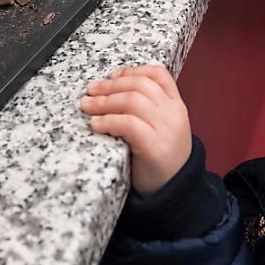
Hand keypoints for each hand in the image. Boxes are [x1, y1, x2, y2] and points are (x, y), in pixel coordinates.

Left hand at [80, 65, 191, 196]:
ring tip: (87, 106)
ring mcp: (166, 130)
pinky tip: (96, 124)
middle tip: (91, 91)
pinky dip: (108, 121)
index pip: (159, 75)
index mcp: (176, 106)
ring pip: (132, 101)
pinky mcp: (154, 148)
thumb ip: (147, 110)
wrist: (175, 193)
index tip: (113, 75)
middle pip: (140, 86)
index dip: (133, 71)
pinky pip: (128, 124)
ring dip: (104, 102)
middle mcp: (174, 114)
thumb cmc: (160, 161)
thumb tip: (114, 88)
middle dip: (110, 86)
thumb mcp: (161, 129)